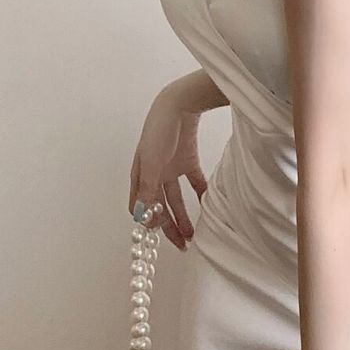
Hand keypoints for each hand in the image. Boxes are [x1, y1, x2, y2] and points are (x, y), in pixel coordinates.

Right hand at [128, 87, 208, 250]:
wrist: (179, 103)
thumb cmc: (159, 131)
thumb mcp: (150, 163)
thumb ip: (147, 190)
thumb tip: (139, 217)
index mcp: (140, 175)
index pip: (139, 206)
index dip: (147, 222)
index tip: (160, 234)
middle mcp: (154, 174)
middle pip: (159, 206)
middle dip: (168, 226)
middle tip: (181, 246)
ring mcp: (171, 167)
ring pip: (176, 199)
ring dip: (183, 217)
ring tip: (193, 236)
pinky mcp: (188, 159)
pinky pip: (195, 183)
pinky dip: (201, 194)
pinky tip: (210, 207)